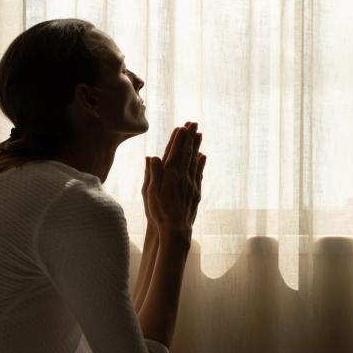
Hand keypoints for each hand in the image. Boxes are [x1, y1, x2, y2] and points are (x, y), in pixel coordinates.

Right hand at [144, 122, 205, 240]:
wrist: (175, 230)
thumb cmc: (159, 212)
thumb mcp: (150, 193)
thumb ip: (152, 174)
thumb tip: (152, 157)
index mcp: (170, 175)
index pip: (175, 152)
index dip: (179, 138)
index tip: (182, 126)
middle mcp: (182, 176)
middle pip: (187, 153)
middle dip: (190, 137)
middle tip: (194, 123)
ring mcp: (191, 184)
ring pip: (194, 160)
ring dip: (197, 146)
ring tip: (199, 134)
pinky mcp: (195, 192)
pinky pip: (199, 173)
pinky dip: (200, 163)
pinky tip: (202, 156)